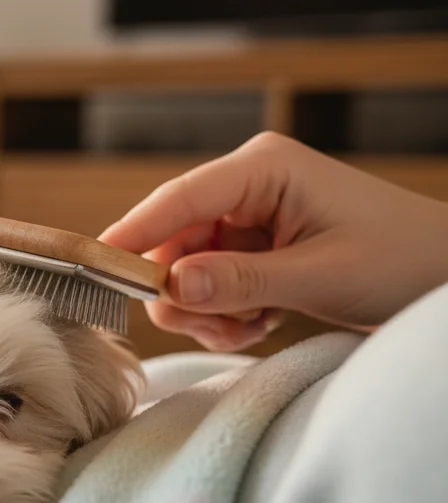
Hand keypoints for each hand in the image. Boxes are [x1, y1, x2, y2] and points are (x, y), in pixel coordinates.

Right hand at [99, 132, 447, 351]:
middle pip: (172, 242)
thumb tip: (170, 287)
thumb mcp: (318, 274)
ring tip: (248, 330)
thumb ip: (240, 281)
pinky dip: (223, 316)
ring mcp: (248, 221)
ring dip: (206, 311)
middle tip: (212, 328)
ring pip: (185, 272)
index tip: (94, 270)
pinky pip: (208, 287)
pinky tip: (259, 326)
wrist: (445, 279)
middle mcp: (248, 188)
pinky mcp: (253, 252)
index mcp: (264, 168)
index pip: (177, 200)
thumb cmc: (402, 260)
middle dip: (182, 293)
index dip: (132, 235)